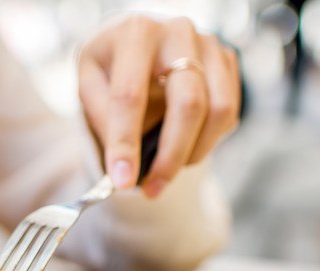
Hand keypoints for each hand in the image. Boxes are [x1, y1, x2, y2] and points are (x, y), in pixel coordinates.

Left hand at [79, 16, 240, 195]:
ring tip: (166, 169)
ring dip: (194, 153)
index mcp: (135, 33)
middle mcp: (178, 32)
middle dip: (171, 156)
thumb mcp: (90, 81)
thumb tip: (123, 164)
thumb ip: (102, 116)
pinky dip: (208, 140)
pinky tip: (183, 144)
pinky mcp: (227, 61)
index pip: (130, 96)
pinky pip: (229, 112)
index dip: (125, 143)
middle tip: (152, 188)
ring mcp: (209, 45)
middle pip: (189, 105)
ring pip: (218, 111)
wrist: (139, 38)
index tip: (122, 180)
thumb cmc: (112, 63)